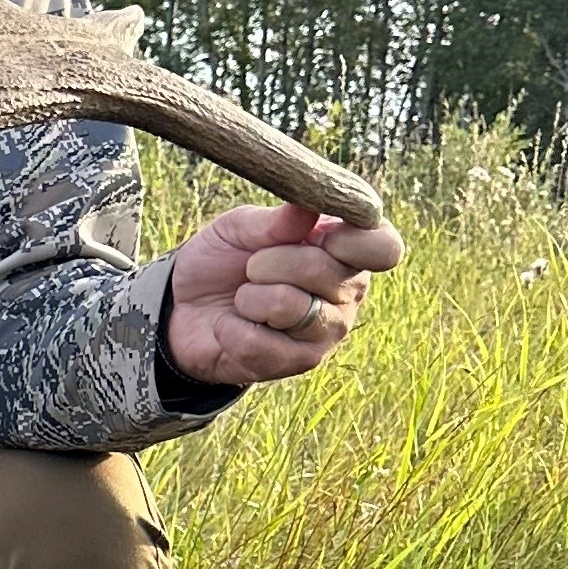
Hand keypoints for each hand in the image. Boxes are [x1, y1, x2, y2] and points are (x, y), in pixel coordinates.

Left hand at [159, 199, 405, 387]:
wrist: (182, 308)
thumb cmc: (222, 261)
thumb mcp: (239, 228)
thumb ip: (276, 220)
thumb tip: (308, 205)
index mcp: (346, 250)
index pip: (385, 247)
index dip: (354, 238)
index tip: (319, 233)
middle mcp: (348, 292)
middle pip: (328, 272)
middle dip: (271, 262)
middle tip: (251, 267)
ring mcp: (327, 331)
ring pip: (292, 307)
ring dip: (250, 298)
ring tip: (243, 298)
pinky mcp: (298, 363)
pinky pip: (259, 342)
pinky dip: (230, 329)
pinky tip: (230, 326)